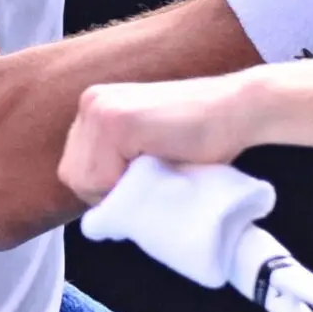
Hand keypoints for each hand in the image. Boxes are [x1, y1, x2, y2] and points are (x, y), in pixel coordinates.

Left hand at [57, 73, 252, 198]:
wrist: (238, 109)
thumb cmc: (202, 136)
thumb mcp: (144, 149)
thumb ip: (117, 162)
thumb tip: (98, 209)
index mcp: (95, 106)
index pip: (75, 169)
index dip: (106, 188)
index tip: (141, 179)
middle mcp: (91, 102)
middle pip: (74, 176)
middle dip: (109, 190)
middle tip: (149, 178)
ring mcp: (100, 109)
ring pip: (86, 180)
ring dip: (120, 188)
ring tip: (157, 168)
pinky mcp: (117, 121)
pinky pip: (103, 177)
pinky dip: (128, 184)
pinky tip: (159, 162)